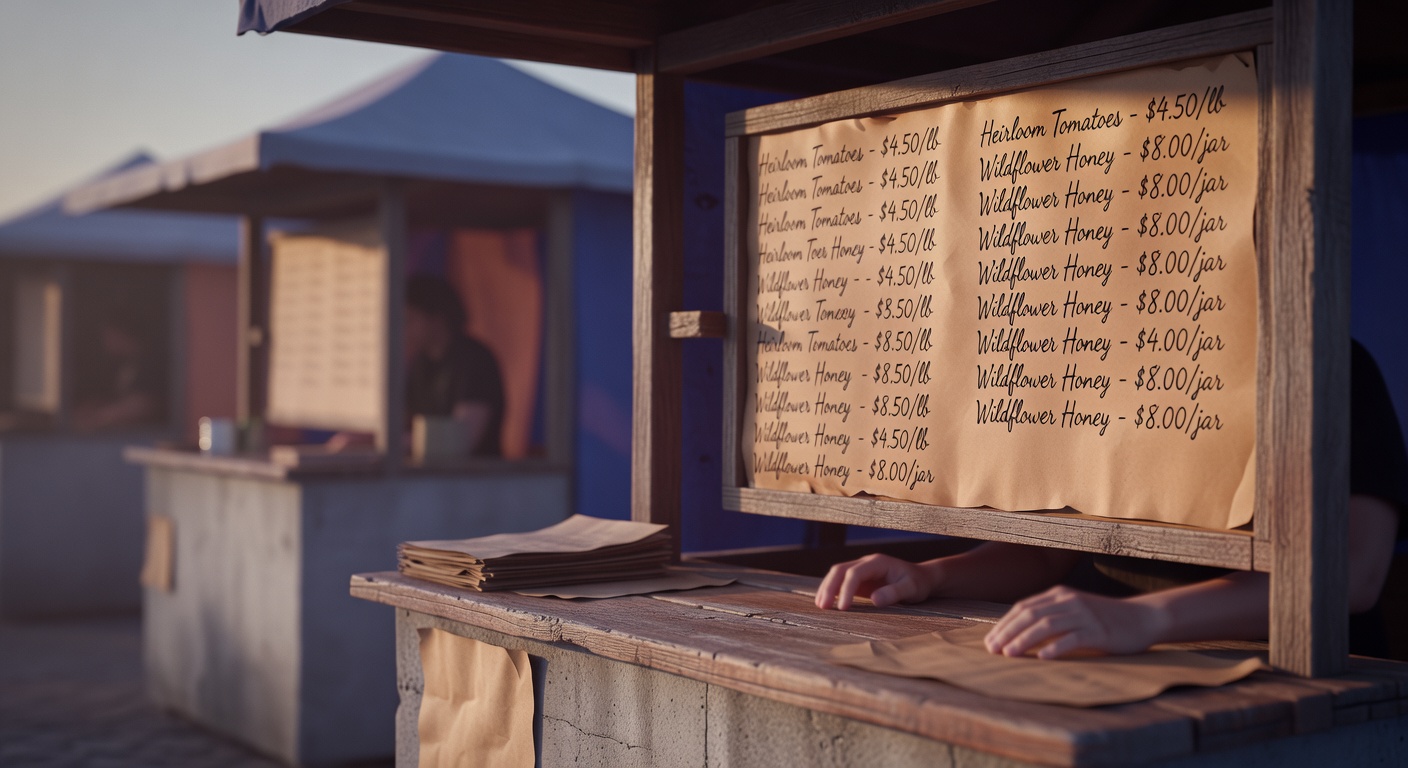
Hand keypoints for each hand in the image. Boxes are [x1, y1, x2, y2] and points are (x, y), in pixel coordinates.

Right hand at [815, 554, 934, 610]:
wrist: (922, 579)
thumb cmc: (917, 583)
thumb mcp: (911, 589)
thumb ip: (893, 593)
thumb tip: (873, 600)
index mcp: (877, 562)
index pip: (855, 573)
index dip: (846, 590)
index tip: (843, 608)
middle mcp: (866, 563)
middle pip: (840, 570)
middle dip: (829, 587)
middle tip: (822, 606)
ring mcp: (861, 570)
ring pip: (837, 574)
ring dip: (827, 588)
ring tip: (820, 606)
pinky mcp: (860, 580)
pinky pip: (841, 582)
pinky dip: (832, 591)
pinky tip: (826, 602)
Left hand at [984, 586, 1164, 658]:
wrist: (1143, 617)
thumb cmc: (1104, 619)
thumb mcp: (1074, 611)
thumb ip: (1051, 616)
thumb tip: (1018, 635)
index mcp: (1059, 594)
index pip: (1023, 607)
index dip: (1004, 624)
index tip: (990, 641)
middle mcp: (1069, 600)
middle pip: (1030, 615)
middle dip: (1008, 632)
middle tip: (992, 650)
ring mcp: (1084, 614)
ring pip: (1047, 625)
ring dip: (1024, 640)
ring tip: (1009, 654)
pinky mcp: (1099, 631)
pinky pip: (1073, 638)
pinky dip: (1055, 647)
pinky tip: (1042, 657)